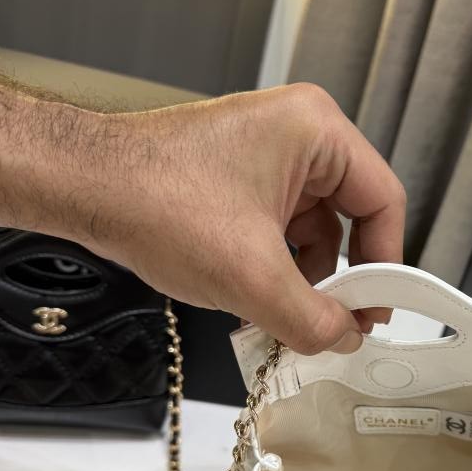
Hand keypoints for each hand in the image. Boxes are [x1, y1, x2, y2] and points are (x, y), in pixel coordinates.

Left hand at [88, 84, 404, 352]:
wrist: (84, 187)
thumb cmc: (154, 198)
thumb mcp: (250, 275)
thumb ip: (310, 317)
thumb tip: (341, 339)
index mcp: (315, 131)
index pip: (383, 201)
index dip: (386, 262)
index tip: (375, 309)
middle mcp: (297, 134)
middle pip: (351, 216)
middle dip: (343, 276)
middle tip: (339, 323)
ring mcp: (267, 155)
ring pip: (315, 228)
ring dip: (308, 278)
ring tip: (293, 319)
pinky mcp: (241, 177)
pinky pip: (282, 228)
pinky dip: (280, 267)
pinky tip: (266, 302)